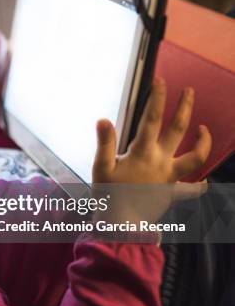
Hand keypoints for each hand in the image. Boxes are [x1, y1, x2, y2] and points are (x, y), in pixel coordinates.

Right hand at [92, 78, 211, 223]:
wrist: (122, 224)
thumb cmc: (108, 196)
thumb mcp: (100, 168)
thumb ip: (104, 142)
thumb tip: (103, 120)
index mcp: (142, 153)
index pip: (152, 119)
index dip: (157, 98)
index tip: (160, 82)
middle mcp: (160, 161)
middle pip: (178, 129)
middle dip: (184, 107)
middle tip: (188, 91)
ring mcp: (169, 177)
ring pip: (195, 156)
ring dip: (203, 140)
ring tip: (203, 128)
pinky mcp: (171, 192)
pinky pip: (191, 190)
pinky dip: (200, 186)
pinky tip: (205, 182)